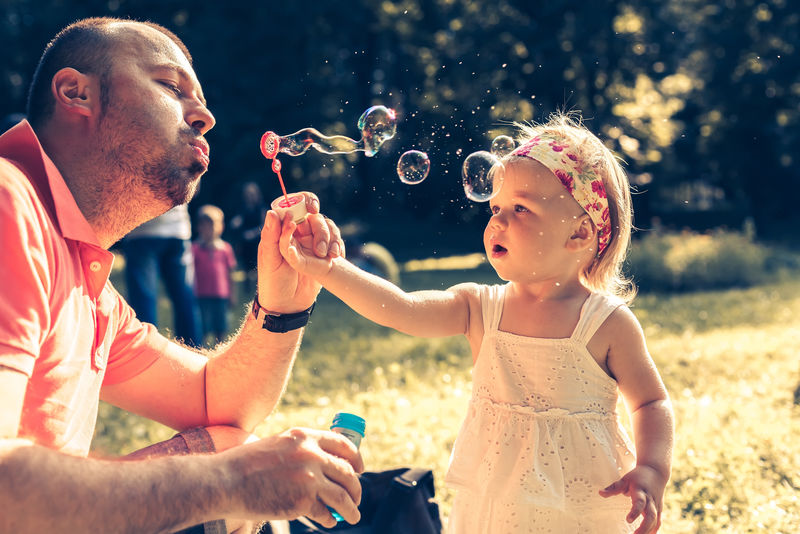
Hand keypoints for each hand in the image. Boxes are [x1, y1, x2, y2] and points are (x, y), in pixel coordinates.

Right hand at [223, 427, 363, 525]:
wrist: (226, 481)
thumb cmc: (247, 464)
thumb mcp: (278, 445)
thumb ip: (301, 450)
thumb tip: (324, 463)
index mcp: (305, 437)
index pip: (343, 445)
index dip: (356, 458)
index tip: (361, 469)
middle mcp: (311, 454)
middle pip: (347, 473)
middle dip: (356, 488)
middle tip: (357, 498)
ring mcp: (309, 478)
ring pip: (343, 495)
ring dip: (351, 508)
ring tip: (353, 515)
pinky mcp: (303, 501)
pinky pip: (326, 512)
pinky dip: (331, 518)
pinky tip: (330, 521)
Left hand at [256, 192, 342, 312]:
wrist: (288, 306)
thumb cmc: (273, 282)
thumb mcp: (270, 259)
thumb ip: (272, 236)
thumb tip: (272, 212)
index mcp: (282, 230)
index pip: (294, 205)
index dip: (306, 201)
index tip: (313, 210)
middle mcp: (297, 233)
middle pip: (315, 216)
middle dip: (321, 230)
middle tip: (319, 251)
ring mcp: (312, 243)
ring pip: (328, 227)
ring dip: (331, 239)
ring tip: (327, 257)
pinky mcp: (323, 254)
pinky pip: (335, 241)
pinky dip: (337, 246)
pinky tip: (334, 258)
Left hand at [599, 465, 665, 532]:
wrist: (656, 470)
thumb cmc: (638, 476)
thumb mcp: (625, 479)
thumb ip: (613, 488)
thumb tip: (600, 493)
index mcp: (640, 491)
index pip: (639, 503)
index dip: (635, 512)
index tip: (628, 520)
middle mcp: (650, 499)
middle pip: (651, 515)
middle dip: (644, 527)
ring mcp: (656, 505)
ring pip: (656, 520)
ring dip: (649, 530)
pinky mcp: (659, 508)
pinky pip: (659, 521)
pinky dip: (655, 529)